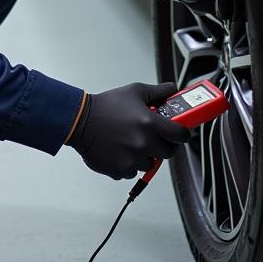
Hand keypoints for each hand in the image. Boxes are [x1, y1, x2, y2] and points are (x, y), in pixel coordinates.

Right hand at [67, 82, 190, 179]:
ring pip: (149, 164)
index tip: (179, 133)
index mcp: (150, 124)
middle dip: (162, 145)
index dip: (182, 134)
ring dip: (144, 155)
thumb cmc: (106, 106)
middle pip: (167, 153)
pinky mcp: (119, 170)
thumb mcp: (134, 92)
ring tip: (130, 142)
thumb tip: (172, 89)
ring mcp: (132, 159)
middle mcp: (143, 144)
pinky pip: (132, 172)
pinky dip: (128, 164)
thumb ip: (157, 92)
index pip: (180, 135)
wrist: (80, 121)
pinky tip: (119, 150)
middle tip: (152, 137)